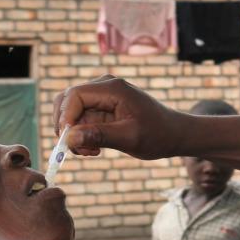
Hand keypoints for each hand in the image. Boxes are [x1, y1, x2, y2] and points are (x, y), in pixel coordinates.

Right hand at [53, 76, 181, 159]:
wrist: (174, 134)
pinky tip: (95, 149)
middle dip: (66, 127)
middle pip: (66, 101)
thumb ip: (100, 136)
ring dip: (74, 135)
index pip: (74, 96)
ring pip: (71, 114)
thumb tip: (70, 137)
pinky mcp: (101, 109)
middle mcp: (104, 87)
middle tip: (79, 149)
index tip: (69, 141)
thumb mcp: (130, 138)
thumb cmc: (158, 135)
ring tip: (91, 152)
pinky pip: (80, 121)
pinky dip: (81, 136)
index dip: (65, 118)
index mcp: (113, 88)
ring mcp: (102, 97)